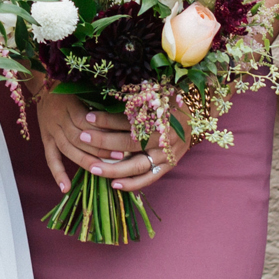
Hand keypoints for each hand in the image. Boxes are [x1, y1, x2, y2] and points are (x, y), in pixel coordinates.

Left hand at [53, 103, 185, 193]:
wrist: (196, 113)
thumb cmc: (169, 100)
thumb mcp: (154, 93)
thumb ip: (133, 99)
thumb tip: (102, 97)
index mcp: (162, 115)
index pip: (129, 120)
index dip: (107, 119)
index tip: (88, 117)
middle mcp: (165, 136)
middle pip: (131, 143)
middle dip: (104, 142)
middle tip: (82, 138)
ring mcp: (168, 153)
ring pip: (138, 165)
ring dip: (114, 168)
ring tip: (93, 168)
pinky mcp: (169, 165)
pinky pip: (150, 178)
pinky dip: (133, 183)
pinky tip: (115, 185)